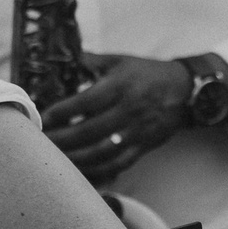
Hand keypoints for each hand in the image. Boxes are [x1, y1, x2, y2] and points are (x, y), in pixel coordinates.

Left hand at [41, 54, 191, 180]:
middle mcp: (127, 111)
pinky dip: (97, 171)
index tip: (42, 118)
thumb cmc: (148, 74)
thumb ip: (92, 60)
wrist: (187, 91)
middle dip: (60, 140)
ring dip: (74, 159)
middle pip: (88, 131)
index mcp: (119, 87)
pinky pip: (118, 164)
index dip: (60, 112)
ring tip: (54, 160)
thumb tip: (66, 57)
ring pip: (101, 152)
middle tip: (40, 143)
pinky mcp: (143, 146)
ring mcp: (136, 132)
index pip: (84, 103)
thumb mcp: (121, 60)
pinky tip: (79, 171)